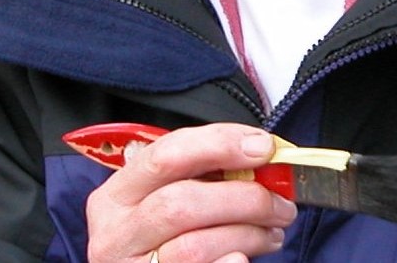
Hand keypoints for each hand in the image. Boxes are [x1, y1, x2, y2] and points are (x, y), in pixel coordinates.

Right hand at [85, 123, 296, 262]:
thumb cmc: (156, 235)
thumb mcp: (161, 197)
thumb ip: (199, 176)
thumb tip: (257, 154)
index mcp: (117, 194)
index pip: (166, 155)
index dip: (219, 145)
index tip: (263, 147)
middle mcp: (116, 233)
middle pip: (182, 203)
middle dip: (243, 198)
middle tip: (281, 203)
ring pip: (194, 247)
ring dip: (247, 235)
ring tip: (272, 232)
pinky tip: (245, 257)